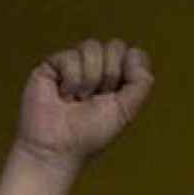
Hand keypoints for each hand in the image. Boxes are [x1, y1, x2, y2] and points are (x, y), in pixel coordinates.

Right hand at [13, 38, 152, 172]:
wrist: (59, 148)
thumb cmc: (89, 134)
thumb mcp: (127, 109)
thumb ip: (141, 82)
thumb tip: (134, 54)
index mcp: (115, 76)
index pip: (131, 53)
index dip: (127, 72)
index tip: (115, 95)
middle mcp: (94, 67)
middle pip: (114, 46)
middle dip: (109, 75)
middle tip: (95, 98)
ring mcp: (73, 64)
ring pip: (92, 47)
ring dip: (88, 79)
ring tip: (77, 99)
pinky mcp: (51, 65)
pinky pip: (70, 57)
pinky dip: (70, 81)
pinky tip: (62, 96)